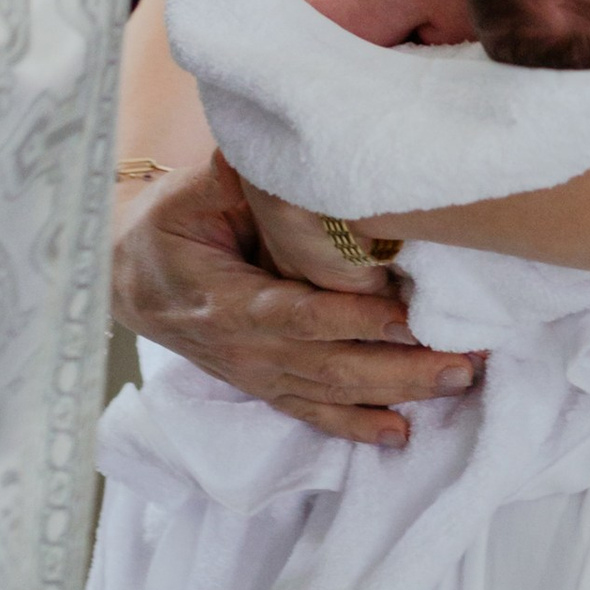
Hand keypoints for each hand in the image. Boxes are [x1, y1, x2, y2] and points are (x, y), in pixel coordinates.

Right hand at [111, 155, 476, 447]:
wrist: (126, 276)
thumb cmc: (169, 224)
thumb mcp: (196, 192)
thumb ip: (248, 181)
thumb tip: (299, 155)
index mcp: (227, 300)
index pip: (300, 316)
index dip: (354, 319)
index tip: (409, 314)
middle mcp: (244, 350)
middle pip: (330, 366)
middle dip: (401, 368)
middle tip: (464, 361)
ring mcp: (255, 374)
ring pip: (330, 393)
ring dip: (397, 394)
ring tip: (456, 384)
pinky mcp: (263, 385)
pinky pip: (312, 413)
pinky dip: (356, 426)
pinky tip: (399, 434)